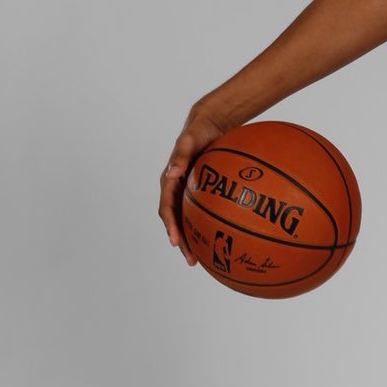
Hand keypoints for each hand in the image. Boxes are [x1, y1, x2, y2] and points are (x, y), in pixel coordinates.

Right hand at [158, 107, 226, 264]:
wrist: (209, 125)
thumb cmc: (197, 132)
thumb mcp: (188, 141)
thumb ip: (179, 156)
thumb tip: (170, 173)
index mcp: (169, 181)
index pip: (166, 208)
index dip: (170, 226)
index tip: (176, 241)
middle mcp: (176, 189)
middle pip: (176, 221)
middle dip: (182, 242)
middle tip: (191, 261)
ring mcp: (188, 192)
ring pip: (188, 220)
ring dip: (192, 239)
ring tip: (202, 259)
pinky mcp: (200, 191)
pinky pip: (203, 211)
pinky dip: (207, 225)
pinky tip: (220, 237)